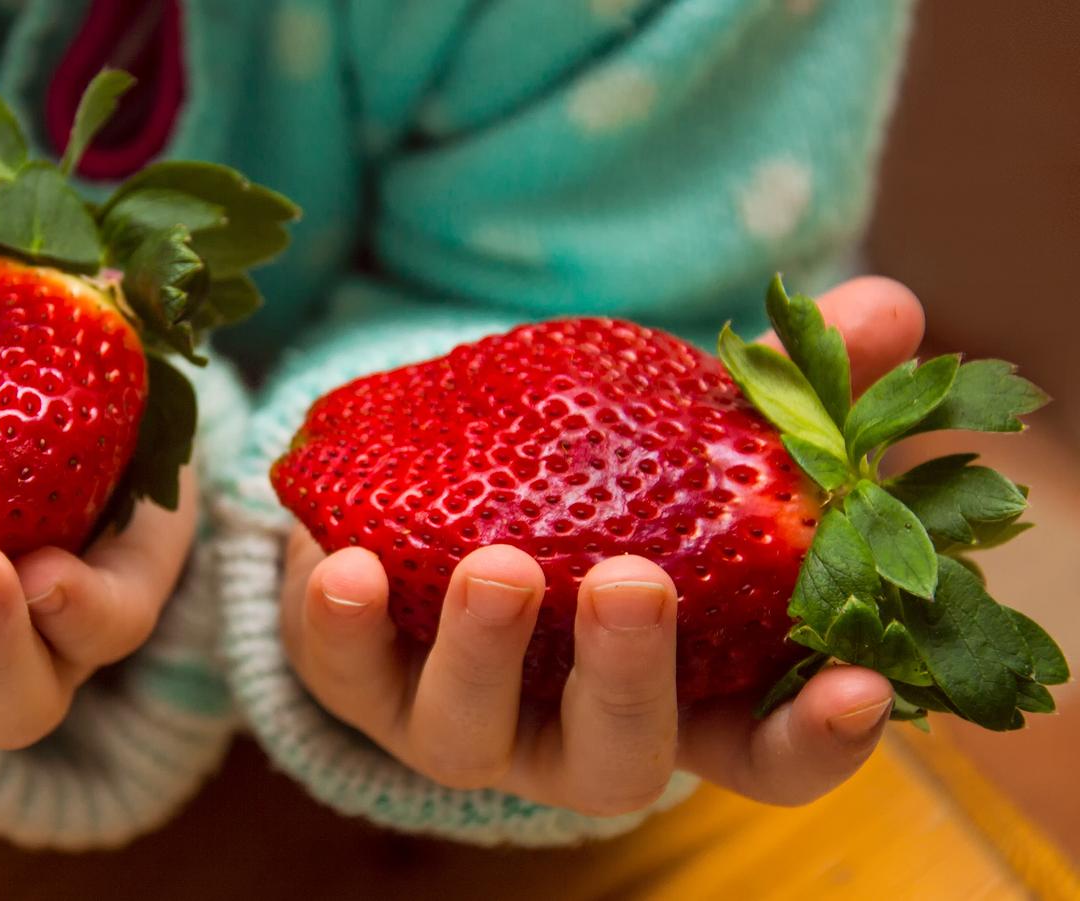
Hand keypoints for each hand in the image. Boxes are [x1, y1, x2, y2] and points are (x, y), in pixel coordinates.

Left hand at [280, 277, 925, 813]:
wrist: (425, 498)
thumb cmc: (584, 488)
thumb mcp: (679, 437)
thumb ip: (777, 394)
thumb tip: (888, 309)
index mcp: (675, 695)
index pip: (763, 755)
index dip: (816, 738)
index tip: (858, 684)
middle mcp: (567, 731)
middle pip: (616, 757)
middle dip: (626, 678)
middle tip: (630, 583)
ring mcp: (460, 721)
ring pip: (470, 732)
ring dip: (484, 649)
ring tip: (499, 563)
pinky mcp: (360, 686)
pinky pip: (345, 671)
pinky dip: (345, 622)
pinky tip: (352, 557)